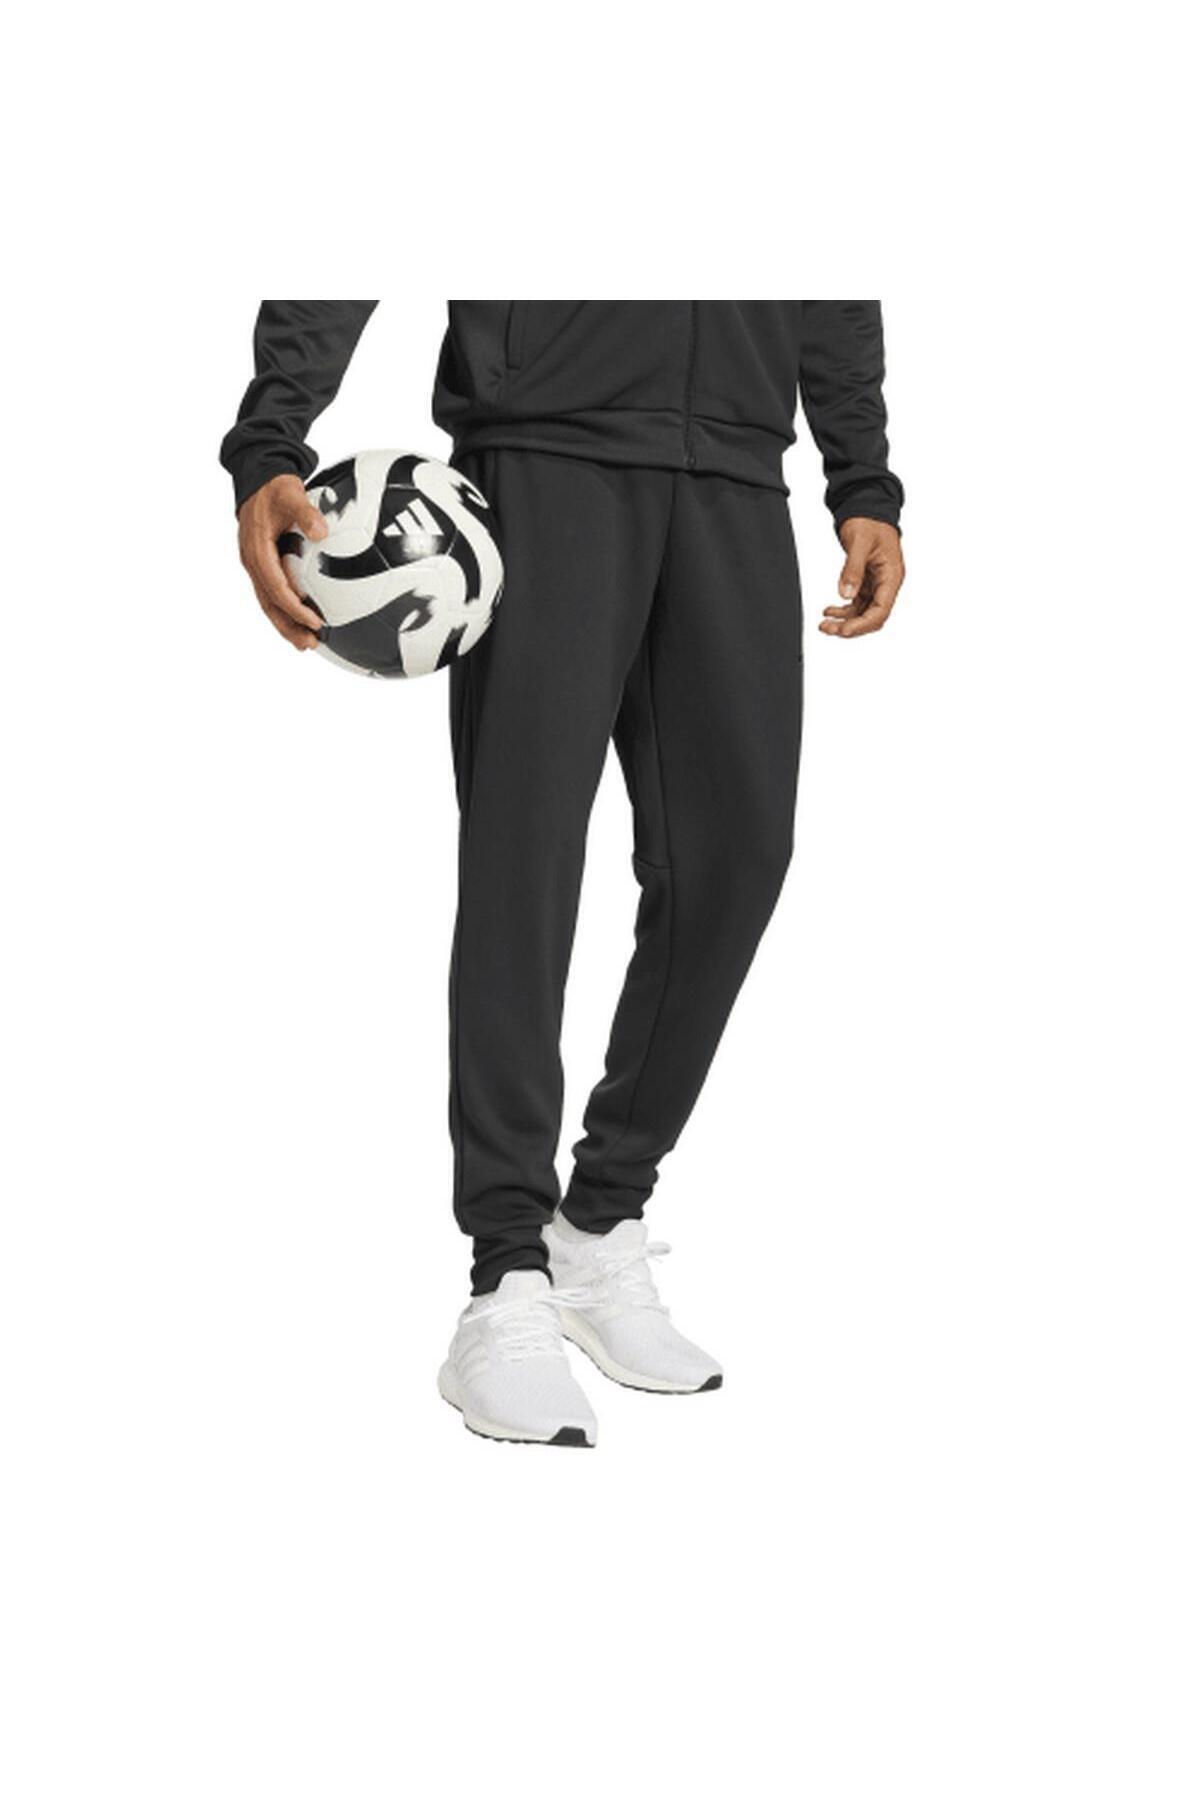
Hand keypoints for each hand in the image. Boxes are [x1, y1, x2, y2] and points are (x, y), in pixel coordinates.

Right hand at [237, 474, 328, 649]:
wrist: (257, 479)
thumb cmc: (274, 488)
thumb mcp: (290, 494)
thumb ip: (305, 513)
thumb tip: (321, 531)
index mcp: (257, 550)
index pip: (275, 587)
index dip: (293, 607)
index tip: (314, 621)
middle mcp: (253, 563)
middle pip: (269, 604)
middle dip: (288, 626)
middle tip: (309, 644)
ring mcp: (256, 566)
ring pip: (269, 603)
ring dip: (286, 624)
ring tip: (306, 644)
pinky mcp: (263, 565)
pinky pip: (273, 593)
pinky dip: (286, 610)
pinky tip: (304, 621)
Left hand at [820, 518, 904, 637]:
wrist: (867, 509)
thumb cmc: (869, 521)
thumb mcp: (860, 543)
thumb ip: (852, 569)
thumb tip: (846, 594)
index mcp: (892, 576)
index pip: (881, 610)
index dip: (862, 624)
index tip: (843, 630)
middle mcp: (887, 583)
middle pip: (872, 617)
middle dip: (851, 626)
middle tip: (828, 628)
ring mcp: (877, 584)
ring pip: (863, 612)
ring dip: (844, 620)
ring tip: (824, 623)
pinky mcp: (867, 582)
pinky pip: (857, 603)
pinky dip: (843, 609)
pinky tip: (829, 610)